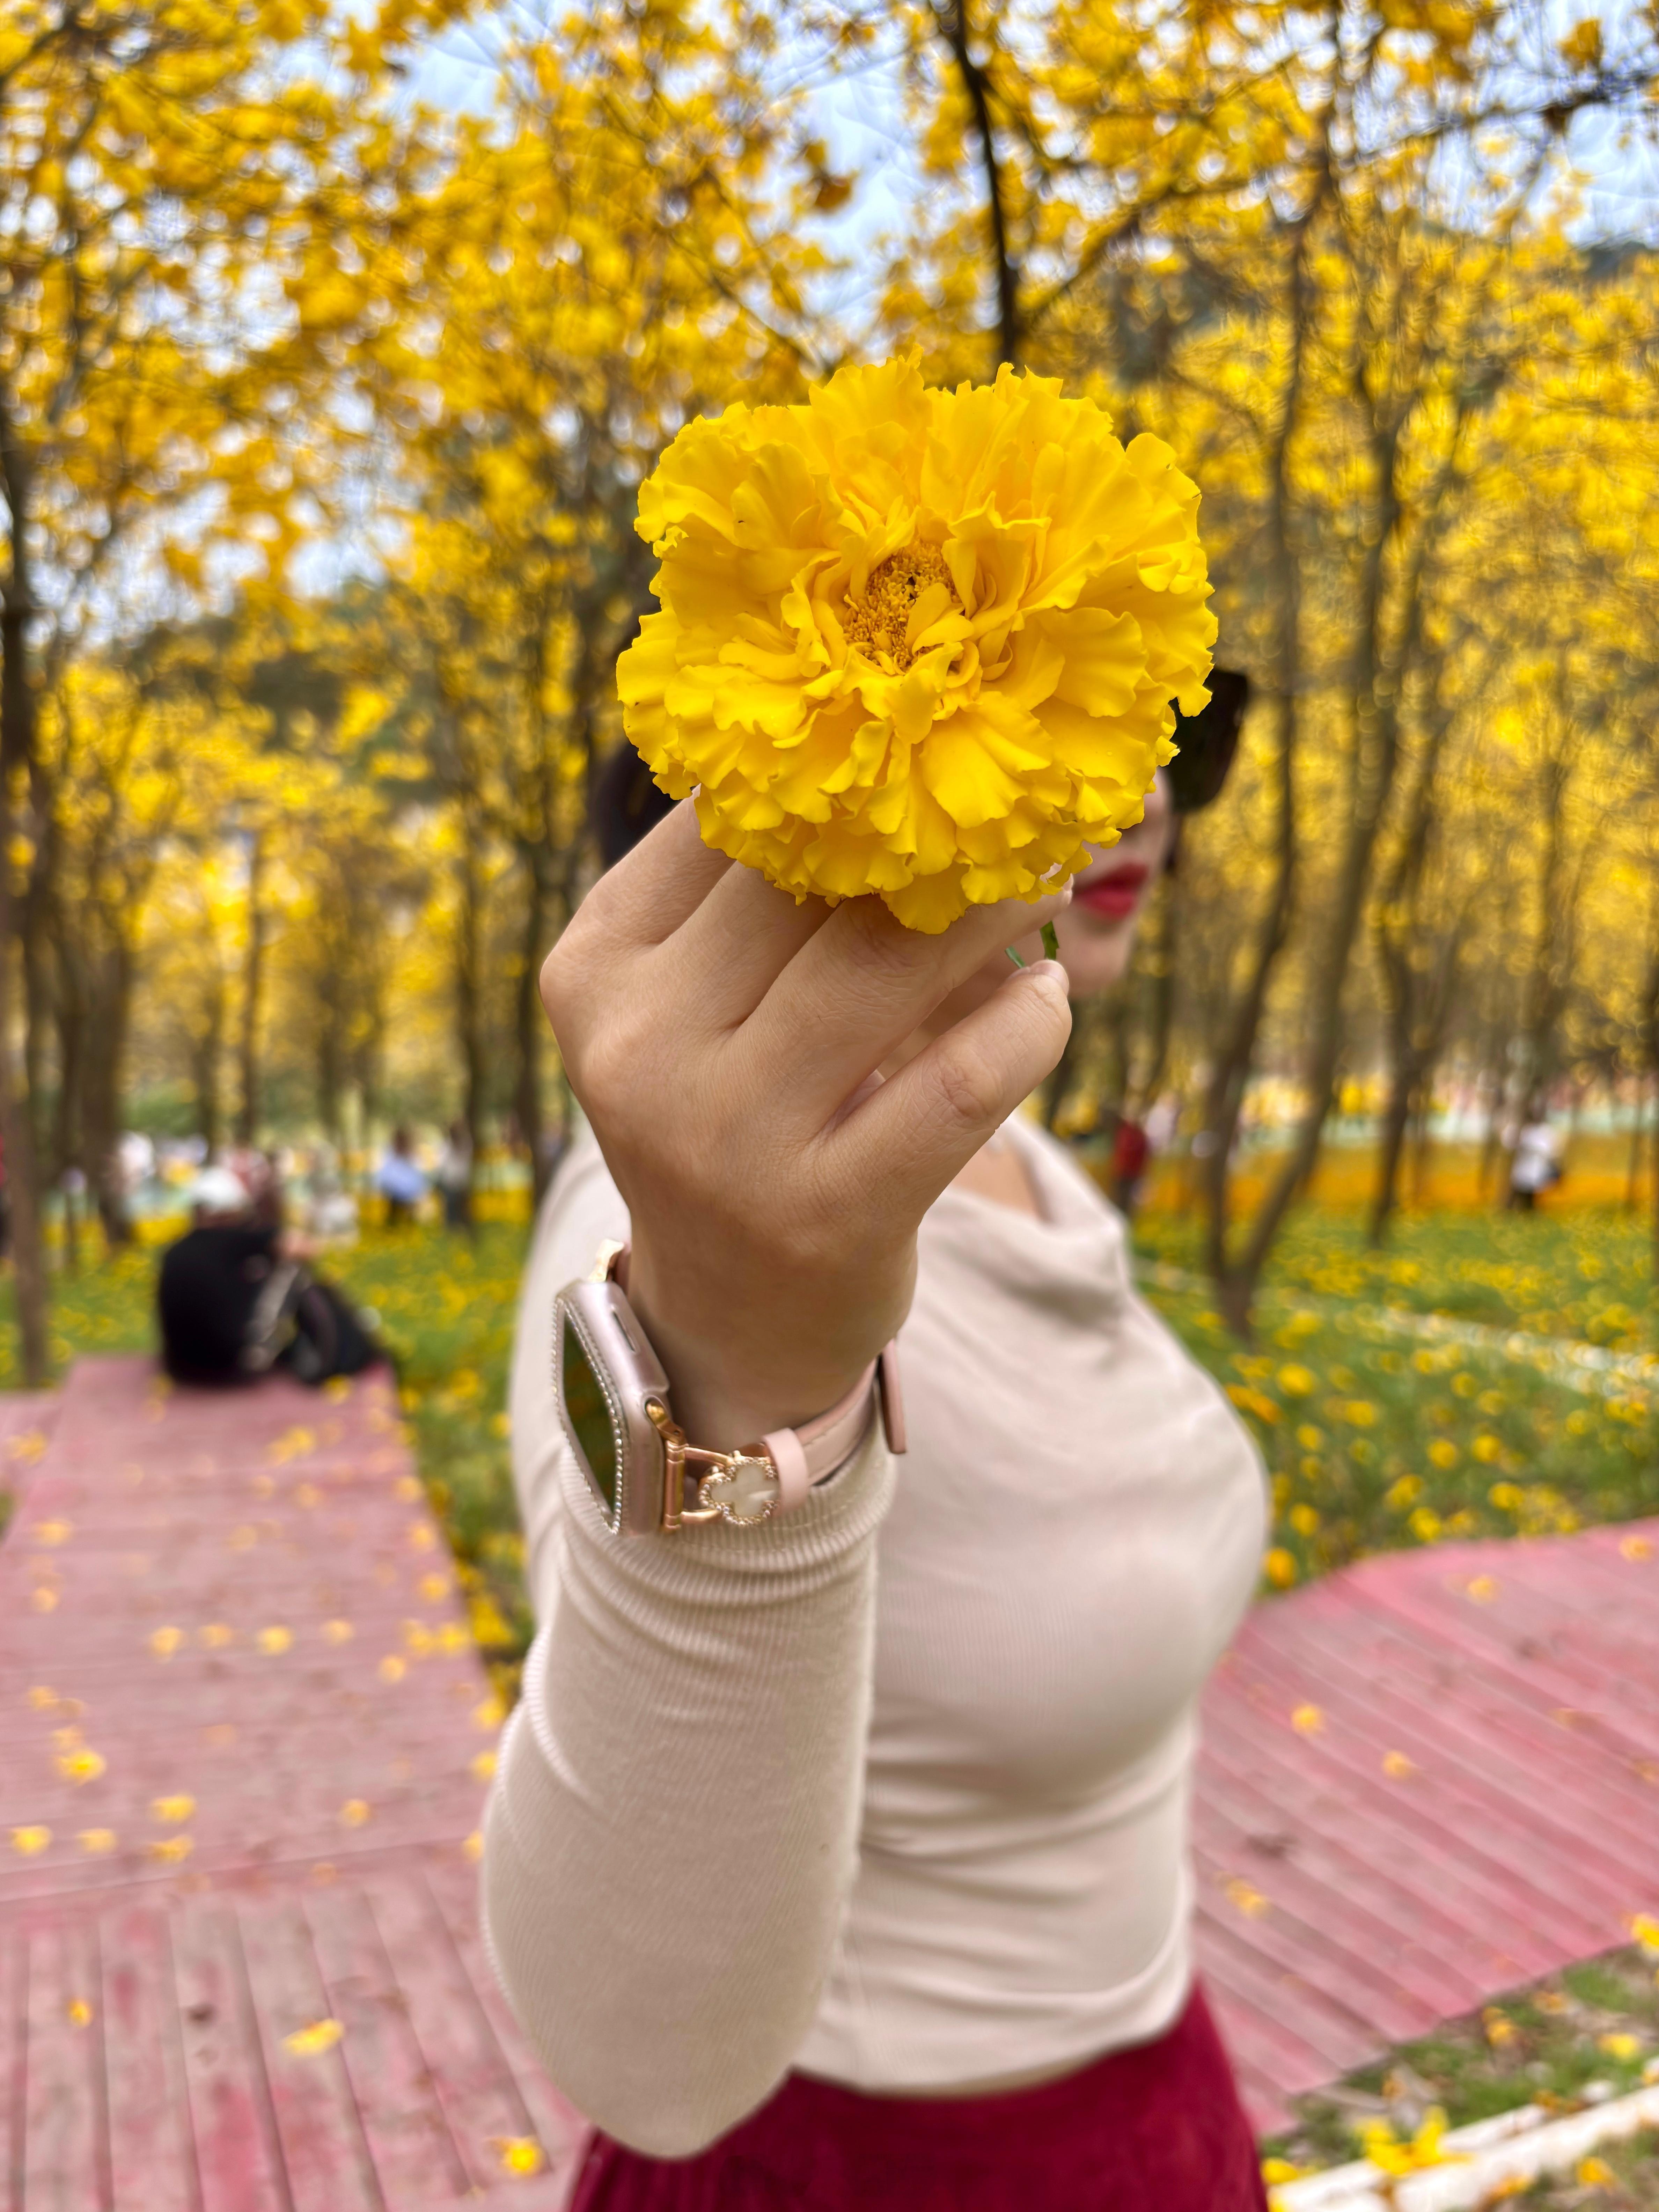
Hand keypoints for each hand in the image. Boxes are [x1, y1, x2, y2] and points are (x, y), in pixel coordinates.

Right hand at [540, 805, 1071, 1449]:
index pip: (725, 821)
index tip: (927, 744)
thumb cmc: (731, 1117)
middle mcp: (640, 1049)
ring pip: (886, 962)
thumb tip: (894, 746)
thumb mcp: (691, 1003)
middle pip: (809, 881)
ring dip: (994, 906)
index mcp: (596, 971)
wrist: (728, 1319)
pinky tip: (1045, 1002)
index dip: (841, 767)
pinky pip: (959, 1082)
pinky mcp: (822, 1214)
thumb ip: (752, 892)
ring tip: (1043, 879)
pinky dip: (1026, 1024)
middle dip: (927, 829)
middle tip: (1015, 803)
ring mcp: (724, 1140)